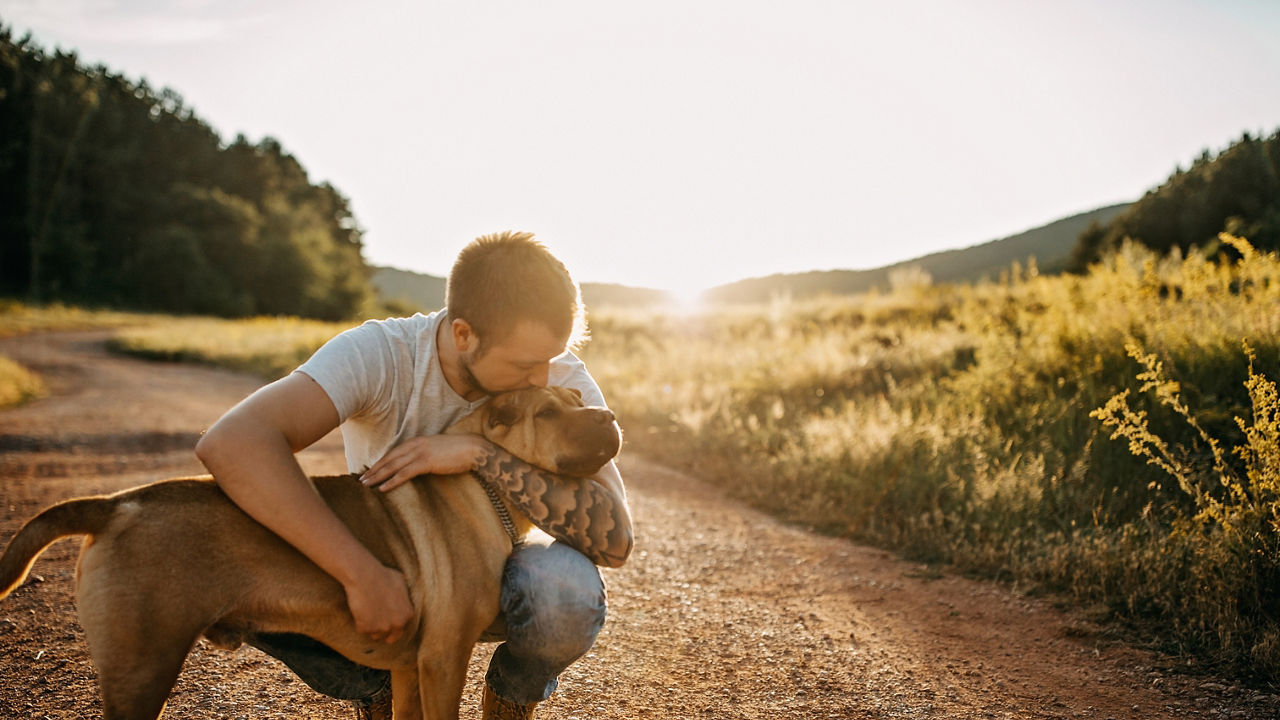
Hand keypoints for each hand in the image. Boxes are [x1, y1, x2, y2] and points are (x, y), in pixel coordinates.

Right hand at [345, 564, 413, 643]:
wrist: (365, 576)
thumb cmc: (383, 575)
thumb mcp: (401, 582)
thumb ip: (404, 595)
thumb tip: (404, 594)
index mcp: (407, 614)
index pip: (401, 628)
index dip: (393, 624)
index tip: (386, 620)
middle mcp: (397, 624)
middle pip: (391, 638)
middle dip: (385, 634)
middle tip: (377, 626)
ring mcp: (381, 628)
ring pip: (375, 635)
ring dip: (371, 627)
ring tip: (366, 612)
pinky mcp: (366, 628)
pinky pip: (361, 629)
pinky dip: (359, 622)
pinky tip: (359, 610)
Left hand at [360, 435, 489, 491]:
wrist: (473, 449)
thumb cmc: (458, 451)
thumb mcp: (436, 450)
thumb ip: (424, 455)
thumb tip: (415, 466)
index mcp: (416, 441)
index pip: (392, 453)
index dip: (379, 462)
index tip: (368, 470)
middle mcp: (415, 445)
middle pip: (389, 458)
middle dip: (373, 469)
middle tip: (360, 479)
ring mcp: (420, 453)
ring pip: (393, 466)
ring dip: (378, 476)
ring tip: (366, 485)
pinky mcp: (426, 462)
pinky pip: (405, 473)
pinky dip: (392, 481)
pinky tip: (383, 488)